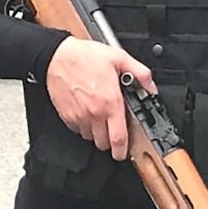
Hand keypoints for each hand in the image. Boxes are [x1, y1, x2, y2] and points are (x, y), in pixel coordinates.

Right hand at [44, 38, 154, 159]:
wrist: (56, 57)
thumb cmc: (84, 57)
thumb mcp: (119, 58)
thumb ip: (140, 73)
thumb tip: (150, 87)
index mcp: (110, 102)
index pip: (118, 138)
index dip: (122, 151)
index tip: (123, 152)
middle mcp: (94, 113)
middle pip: (104, 143)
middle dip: (110, 141)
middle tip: (112, 130)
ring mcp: (79, 116)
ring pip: (90, 137)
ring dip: (96, 133)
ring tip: (98, 117)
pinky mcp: (66, 116)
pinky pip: (77, 130)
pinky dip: (83, 126)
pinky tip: (86, 112)